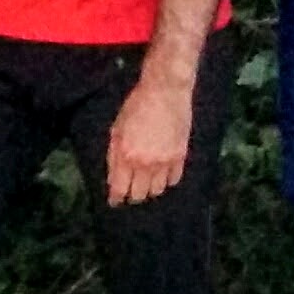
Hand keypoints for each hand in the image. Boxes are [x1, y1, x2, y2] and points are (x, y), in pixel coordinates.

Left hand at [107, 71, 192, 206]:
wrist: (165, 91)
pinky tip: (162, 175)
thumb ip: (114, 156)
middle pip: (139, 194)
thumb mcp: (117, 129)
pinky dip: (167, 181)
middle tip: (130, 192)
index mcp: (126, 155)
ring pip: (157, 190)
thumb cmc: (137, 106)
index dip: (116, 198)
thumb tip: (113, 179)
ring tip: (146, 184)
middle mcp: (145, 163)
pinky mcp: (180, 156)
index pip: (119, 188)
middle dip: (132, 196)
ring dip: (149, 189)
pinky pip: (174, 180)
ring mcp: (165, 161)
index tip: (114, 201)